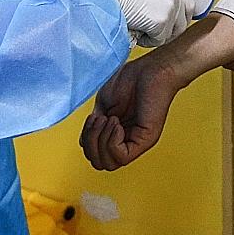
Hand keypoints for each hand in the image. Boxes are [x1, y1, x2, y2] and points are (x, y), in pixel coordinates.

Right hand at [79, 52, 182, 170]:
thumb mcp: (103, 106)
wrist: (149, 69)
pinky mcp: (146, 140)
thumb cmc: (130, 81)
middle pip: (100, 163)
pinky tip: (116, 124)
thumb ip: (94, 127)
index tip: (93, 118)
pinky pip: (123, 157)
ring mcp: (137, 142)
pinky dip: (112, 142)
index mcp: (116, 134)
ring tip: (109, 119)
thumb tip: (84, 143)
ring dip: (101, 141)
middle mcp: (126, 141)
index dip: (87, 140)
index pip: (94, 155)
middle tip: (99, 120)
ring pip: (109, 164)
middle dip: (91, 143)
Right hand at [104, 0, 195, 46]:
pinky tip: (134, 28)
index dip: (177, 15)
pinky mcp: (162, 21)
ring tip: (138, 26)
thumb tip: (152, 3)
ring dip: (156, 34)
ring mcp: (170, 6)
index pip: (186, 2)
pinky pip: (158, 40)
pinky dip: (146, 39)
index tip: (169, 22)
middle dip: (171, 28)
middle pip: (185, 19)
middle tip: (154, 30)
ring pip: (171, 32)